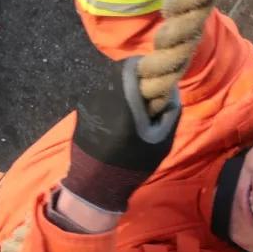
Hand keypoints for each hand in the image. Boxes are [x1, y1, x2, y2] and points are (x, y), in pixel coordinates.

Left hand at [61, 57, 181, 213]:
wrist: (95, 185)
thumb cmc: (132, 165)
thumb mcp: (161, 142)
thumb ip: (169, 112)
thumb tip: (171, 90)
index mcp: (122, 101)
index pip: (131, 66)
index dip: (145, 67)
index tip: (155, 76)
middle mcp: (101, 96)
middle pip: (119, 72)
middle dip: (134, 78)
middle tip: (146, 93)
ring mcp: (88, 103)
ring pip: (109, 83)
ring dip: (122, 89)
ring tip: (132, 108)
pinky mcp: (81, 111)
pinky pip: (100, 95)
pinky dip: (112, 100)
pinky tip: (118, 118)